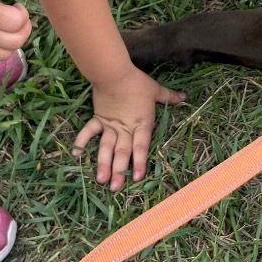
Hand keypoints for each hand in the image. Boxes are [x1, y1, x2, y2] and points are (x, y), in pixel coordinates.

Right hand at [71, 66, 185, 190]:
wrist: (114, 74)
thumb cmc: (137, 82)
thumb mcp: (155, 90)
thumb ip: (169, 96)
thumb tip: (184, 96)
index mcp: (141, 123)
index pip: (141, 146)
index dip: (139, 162)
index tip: (136, 177)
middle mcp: (125, 128)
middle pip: (122, 152)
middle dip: (119, 170)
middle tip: (115, 188)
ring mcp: (110, 125)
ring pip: (106, 147)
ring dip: (103, 163)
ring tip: (101, 179)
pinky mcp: (98, 118)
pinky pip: (89, 132)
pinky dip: (82, 141)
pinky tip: (76, 154)